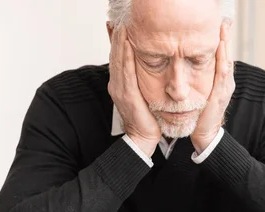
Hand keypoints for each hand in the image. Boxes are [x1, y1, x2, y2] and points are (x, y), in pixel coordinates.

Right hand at [108, 28, 160, 156]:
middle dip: (118, 36)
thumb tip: (149, 67)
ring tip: (123, 25)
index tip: (120, 25)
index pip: (118, 57)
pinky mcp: (127, 95)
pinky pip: (126, 72)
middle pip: (116, 55)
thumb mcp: (144, 95)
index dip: (118, 40)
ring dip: (120, 41)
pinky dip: (126, 56)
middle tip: (120, 19)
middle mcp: (117, 85)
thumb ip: (142, 81)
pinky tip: (128, 44)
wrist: (143, 138)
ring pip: (119, 60)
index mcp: (120, 84)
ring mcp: (120, 89)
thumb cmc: (146, 118)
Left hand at [191, 23, 235, 152]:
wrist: (204, 133)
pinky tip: (222, 53)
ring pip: (227, 61)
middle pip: (227, 54)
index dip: (222, 38)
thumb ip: (200, 78)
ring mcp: (225, 88)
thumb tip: (188, 63)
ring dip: (226, 46)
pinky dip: (223, 62)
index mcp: (221, 79)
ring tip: (223, 30)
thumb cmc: (201, 112)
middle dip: (226, 37)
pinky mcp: (220, 95)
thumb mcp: (201, 90)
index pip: (222, 54)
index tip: (219, 23)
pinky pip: (223, 76)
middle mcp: (226, 81)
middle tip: (224, 20)